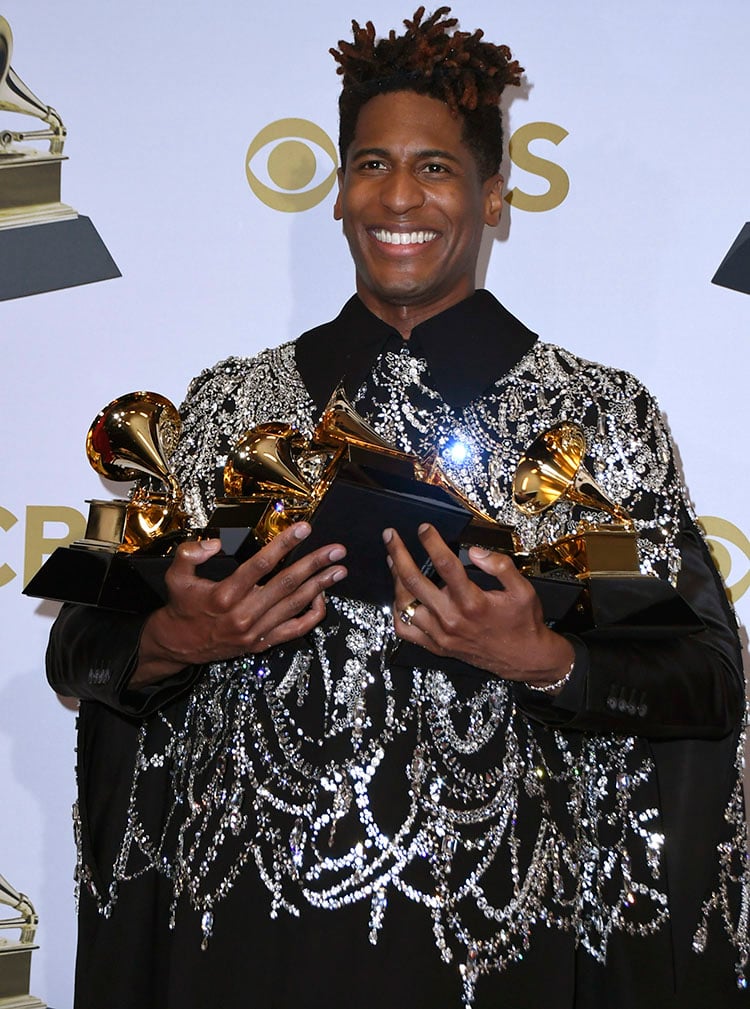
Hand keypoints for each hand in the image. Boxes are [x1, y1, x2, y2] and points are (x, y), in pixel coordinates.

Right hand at [130, 523, 346, 686]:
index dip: (284, 544)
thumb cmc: (182, 607)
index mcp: (225, 595)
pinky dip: (313, 615)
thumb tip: (217, 542)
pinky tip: (323, 597)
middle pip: (287, 584)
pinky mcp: (262, 643)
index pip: (261, 564)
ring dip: (321, 586)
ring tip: (339, 570)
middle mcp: (244, 614)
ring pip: (295, 605)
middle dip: (315, 564)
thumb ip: (191, 553)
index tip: (304, 529)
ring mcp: (256, 632)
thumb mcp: (175, 576)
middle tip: (336, 550)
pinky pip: (296, 630)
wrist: (179, 645)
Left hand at [383, 523, 572, 687]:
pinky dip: (398, 612)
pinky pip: (406, 630)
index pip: (445, 564)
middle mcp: (452, 618)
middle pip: (415, 581)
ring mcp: (441, 634)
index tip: (424, 528)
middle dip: (399, 554)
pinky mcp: (437, 646)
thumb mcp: (523, 589)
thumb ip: (500, 566)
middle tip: (390, 536)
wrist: (524, 658)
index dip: (431, 542)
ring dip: (396, 579)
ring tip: (393, 560)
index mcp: (473, 602)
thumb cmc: (523, 622)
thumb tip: (475, 551)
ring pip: (406, 604)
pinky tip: (400, 596)